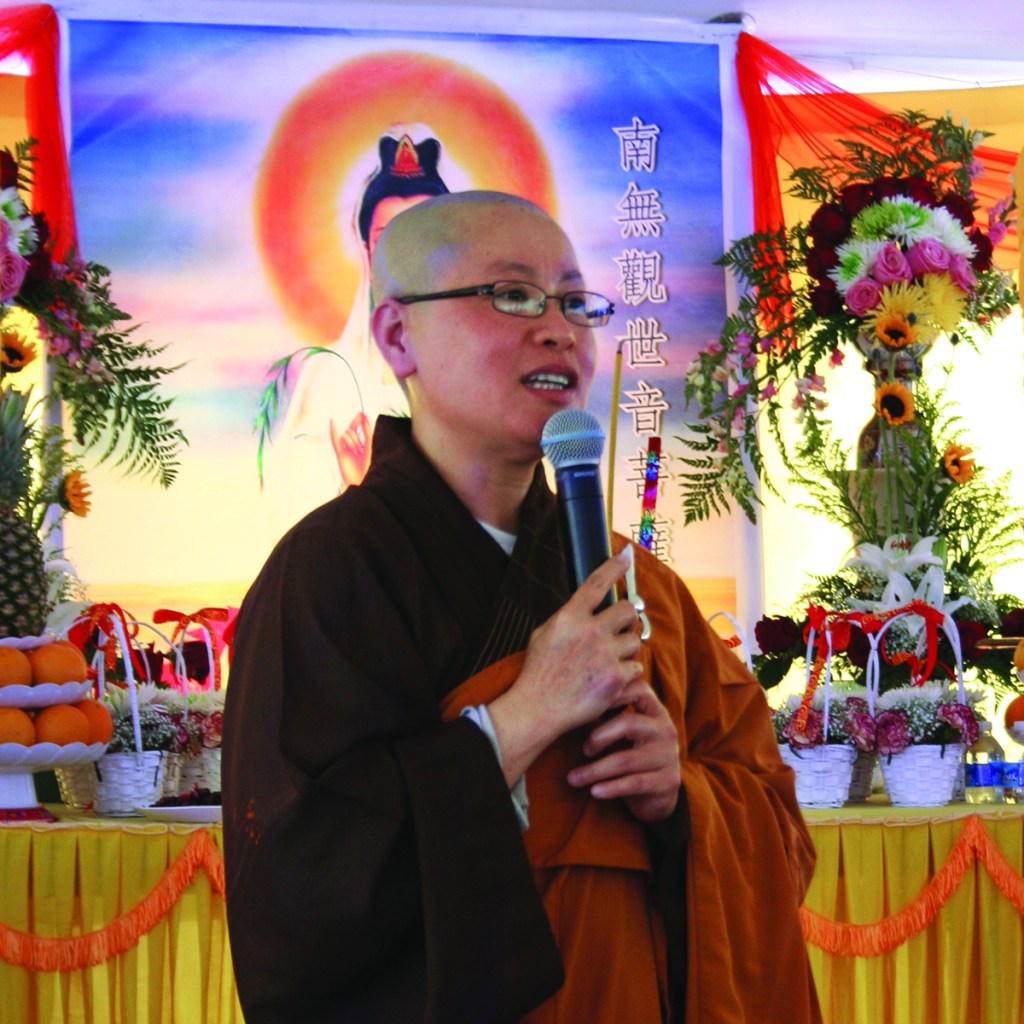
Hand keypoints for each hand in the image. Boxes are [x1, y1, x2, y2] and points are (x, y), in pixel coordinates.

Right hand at [330, 411, 371, 487]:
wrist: (361, 482)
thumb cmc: (368, 468)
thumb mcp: (370, 448)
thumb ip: (367, 433)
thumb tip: (366, 417)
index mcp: (363, 445)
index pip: (360, 429)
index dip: (360, 421)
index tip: (362, 413)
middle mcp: (353, 446)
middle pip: (352, 431)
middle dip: (356, 437)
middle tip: (359, 447)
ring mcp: (345, 449)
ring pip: (346, 435)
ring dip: (352, 442)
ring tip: (356, 453)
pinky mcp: (339, 454)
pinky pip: (335, 440)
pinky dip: (333, 430)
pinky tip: (333, 420)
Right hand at [487, 550, 641, 783]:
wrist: (538, 708)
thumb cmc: (538, 673)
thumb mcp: (543, 634)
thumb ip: (568, 618)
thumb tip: (585, 607)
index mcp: (570, 617)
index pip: (597, 583)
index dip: (614, 567)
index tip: (626, 556)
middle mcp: (590, 631)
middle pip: (628, 610)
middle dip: (628, 619)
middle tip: (620, 631)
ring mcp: (604, 654)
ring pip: (635, 640)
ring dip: (627, 649)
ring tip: (610, 662)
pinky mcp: (616, 678)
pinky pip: (636, 667)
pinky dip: (628, 674)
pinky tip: (612, 681)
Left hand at [566, 679, 679, 822]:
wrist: (659, 792)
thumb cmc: (633, 753)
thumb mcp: (625, 731)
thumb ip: (608, 714)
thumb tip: (569, 701)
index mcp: (655, 711)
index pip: (638, 689)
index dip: (611, 694)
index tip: (585, 705)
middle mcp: (665, 729)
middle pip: (628, 724)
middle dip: (598, 736)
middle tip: (583, 749)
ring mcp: (669, 756)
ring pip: (625, 760)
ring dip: (594, 770)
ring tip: (573, 778)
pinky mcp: (668, 781)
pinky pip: (634, 783)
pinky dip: (610, 788)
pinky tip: (594, 791)